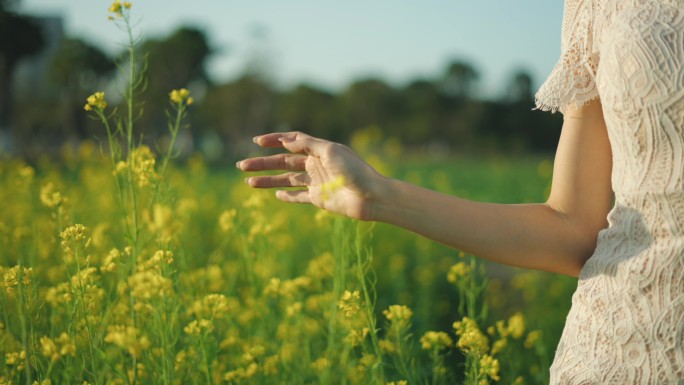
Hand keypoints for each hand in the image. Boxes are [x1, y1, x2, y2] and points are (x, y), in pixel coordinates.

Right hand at [237, 132, 385, 220]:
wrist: (371, 197)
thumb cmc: (354, 171)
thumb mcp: (330, 151)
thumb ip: (307, 145)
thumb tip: (285, 140)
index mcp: (319, 150)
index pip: (292, 142)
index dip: (274, 140)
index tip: (257, 141)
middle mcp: (316, 164)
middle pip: (283, 162)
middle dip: (262, 163)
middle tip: (241, 165)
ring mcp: (317, 182)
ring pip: (286, 179)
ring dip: (267, 180)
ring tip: (248, 183)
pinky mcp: (319, 199)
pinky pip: (299, 197)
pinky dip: (287, 196)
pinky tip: (275, 194)